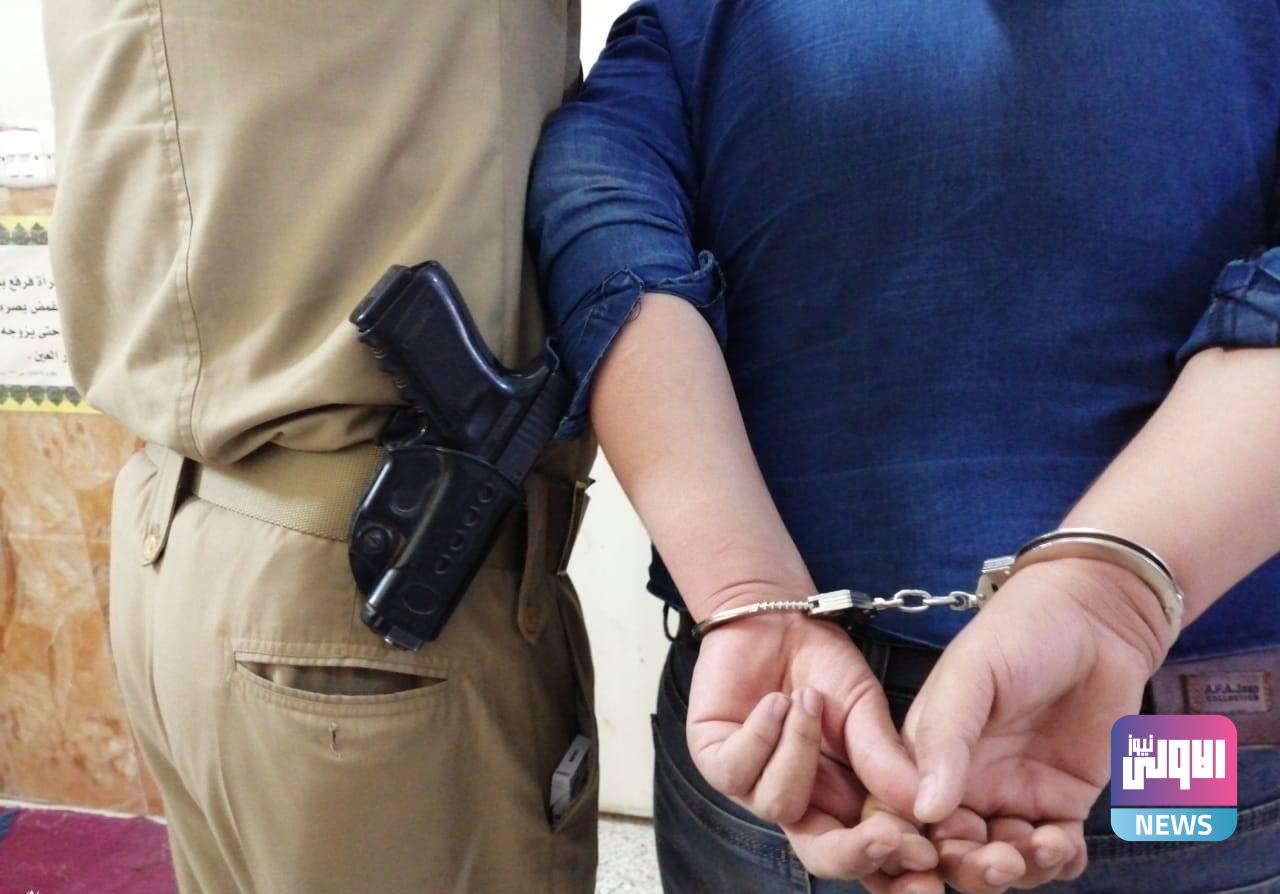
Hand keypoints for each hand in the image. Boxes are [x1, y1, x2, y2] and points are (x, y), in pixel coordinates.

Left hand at [686, 585, 940, 891]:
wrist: (776, 619)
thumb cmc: (823, 666)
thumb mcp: (865, 708)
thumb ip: (885, 757)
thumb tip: (924, 807)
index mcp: (841, 800)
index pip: (868, 851)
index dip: (895, 862)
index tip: (925, 854)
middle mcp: (798, 803)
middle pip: (822, 856)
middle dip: (854, 852)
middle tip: (884, 836)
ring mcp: (752, 785)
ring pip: (778, 806)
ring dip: (799, 751)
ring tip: (808, 700)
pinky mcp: (713, 759)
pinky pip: (736, 771)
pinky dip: (762, 734)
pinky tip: (776, 701)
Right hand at [902, 558, 1172, 892]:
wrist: (1097, 617)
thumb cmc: (1020, 632)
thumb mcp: (970, 675)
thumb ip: (945, 738)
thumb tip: (924, 809)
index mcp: (924, 753)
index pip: (902, 814)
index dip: (908, 843)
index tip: (925, 852)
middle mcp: (964, 783)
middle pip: (952, 851)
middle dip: (969, 868)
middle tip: (996, 860)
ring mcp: (1014, 796)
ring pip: (1004, 861)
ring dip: (1018, 870)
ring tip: (1041, 845)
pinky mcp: (1063, 802)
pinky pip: (1056, 852)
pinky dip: (1059, 862)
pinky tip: (1064, 843)